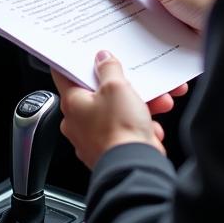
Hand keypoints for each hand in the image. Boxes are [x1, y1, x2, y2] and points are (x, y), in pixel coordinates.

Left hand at [51, 52, 164, 169]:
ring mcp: (94, 139)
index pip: (65, 74)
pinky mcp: (111, 152)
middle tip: (135, 80)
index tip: (84, 53)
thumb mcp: (117, 87)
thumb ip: (109, 69)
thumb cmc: (119, 130)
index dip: (75, 61)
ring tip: (159, 101)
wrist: (135, 169)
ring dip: (139, 106)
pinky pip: (127, 132)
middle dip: (123, 86)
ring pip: (117, 113)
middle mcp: (78, 123)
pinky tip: (152, 127)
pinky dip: (141, 127)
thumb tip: (103, 59)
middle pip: (98, 94)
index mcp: (72, 103)